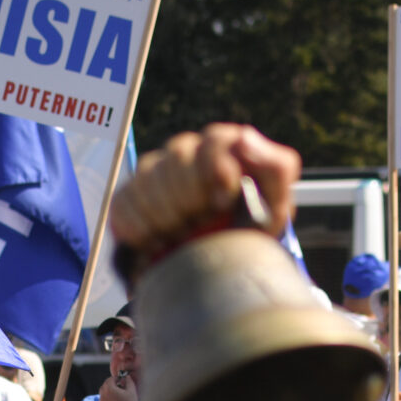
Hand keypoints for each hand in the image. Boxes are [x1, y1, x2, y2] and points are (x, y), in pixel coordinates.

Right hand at [109, 123, 301, 265]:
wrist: (217, 263)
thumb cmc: (249, 231)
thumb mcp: (276, 205)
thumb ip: (274, 167)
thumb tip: (245, 138)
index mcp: (224, 146)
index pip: (214, 140)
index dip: (217, 171)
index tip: (222, 203)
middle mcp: (187, 150)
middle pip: (177, 157)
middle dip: (191, 199)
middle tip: (202, 225)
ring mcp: (155, 170)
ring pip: (149, 179)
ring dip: (167, 216)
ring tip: (183, 237)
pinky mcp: (129, 195)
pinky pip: (124, 202)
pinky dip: (140, 227)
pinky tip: (158, 241)